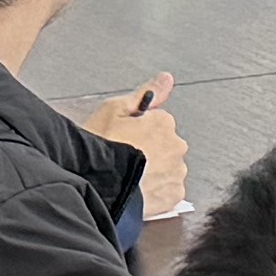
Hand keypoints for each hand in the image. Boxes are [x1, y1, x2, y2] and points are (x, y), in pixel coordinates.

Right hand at [87, 73, 188, 214]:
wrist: (98, 189)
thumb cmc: (101, 150)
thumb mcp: (114, 111)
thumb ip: (145, 94)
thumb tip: (165, 79)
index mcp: (164, 122)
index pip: (156, 121)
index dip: (137, 130)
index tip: (123, 138)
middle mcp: (176, 146)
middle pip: (164, 144)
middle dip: (148, 150)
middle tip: (124, 158)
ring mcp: (177, 172)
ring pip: (167, 167)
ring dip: (152, 171)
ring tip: (129, 176)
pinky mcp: (174, 196)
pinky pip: (167, 190)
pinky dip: (155, 191)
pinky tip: (137, 190)